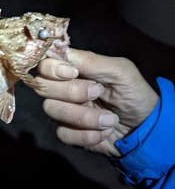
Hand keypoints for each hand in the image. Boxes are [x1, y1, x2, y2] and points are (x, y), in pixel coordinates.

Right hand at [34, 49, 158, 156]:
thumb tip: (63, 52)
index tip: (73, 73)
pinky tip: (103, 133)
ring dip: (83, 116)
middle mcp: (63, 88)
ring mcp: (63, 110)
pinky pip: (62, 133)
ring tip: (109, 120)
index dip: (52, 68)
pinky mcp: (68, 132)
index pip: (46, 63)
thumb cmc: (134, 93)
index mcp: (74, 69)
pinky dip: (86, 135)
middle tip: (97, 93)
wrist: (145, 128)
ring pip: (52, 110)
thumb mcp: (121, 72)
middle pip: (43, 86)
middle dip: (71, 92)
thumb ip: (93, 61)